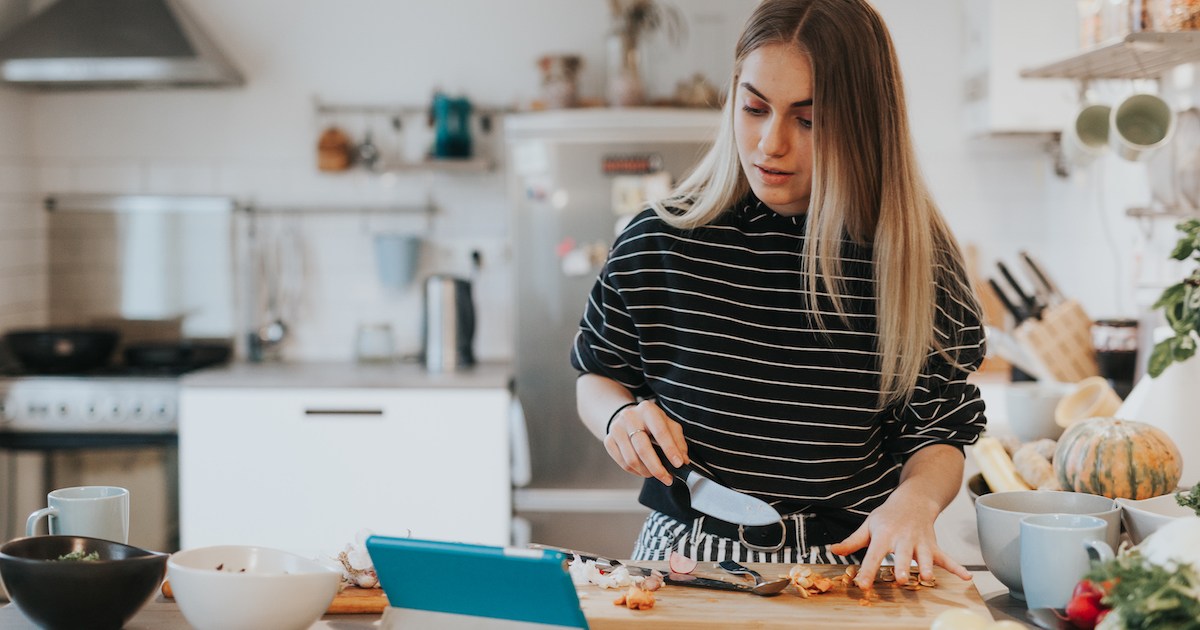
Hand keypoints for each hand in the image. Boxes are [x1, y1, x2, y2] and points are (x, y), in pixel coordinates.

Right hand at [604, 400, 687, 485]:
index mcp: (647, 410)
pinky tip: (644, 470)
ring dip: (647, 472)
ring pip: (631, 459)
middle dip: (657, 467)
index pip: (660, 432)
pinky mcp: (608, 440)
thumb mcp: (668, 425)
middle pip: (642, 448)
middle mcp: (629, 417)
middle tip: (667, 478)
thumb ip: (678, 441)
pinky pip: (623, 463)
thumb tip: (683, 460)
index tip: (678, 464)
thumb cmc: (652, 423)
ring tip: (656, 473)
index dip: (670, 450)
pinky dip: (636, 471)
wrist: (628, 417)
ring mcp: (616, 429)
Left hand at [830, 489, 970, 589]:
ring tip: (927, 578)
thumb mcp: (868, 525)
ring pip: (925, 556)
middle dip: (902, 567)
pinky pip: (946, 557)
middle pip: (902, 555)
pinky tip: (966, 578)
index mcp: (884, 536)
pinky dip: (957, 567)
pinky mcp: (933, 545)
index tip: (862, 585)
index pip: (873, 555)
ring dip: (927, 566)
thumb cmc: (888, 517)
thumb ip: (852, 541)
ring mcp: (920, 542)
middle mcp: (903, 539)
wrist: (913, 500)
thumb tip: (833, 550)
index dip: (867, 570)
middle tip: (900, 579)